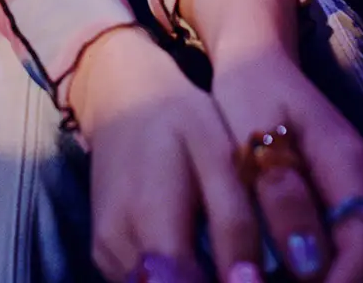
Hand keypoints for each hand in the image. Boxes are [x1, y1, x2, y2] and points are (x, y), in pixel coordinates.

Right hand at [70, 26, 264, 282]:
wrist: (122, 97)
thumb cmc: (179, 119)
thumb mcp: (219, 159)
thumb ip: (233, 224)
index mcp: (148, 221)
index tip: (258, 281)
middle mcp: (117, 248)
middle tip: (254, 273)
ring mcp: (106, 255)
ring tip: (236, 269)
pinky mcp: (105, 257)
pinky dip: (179, 281)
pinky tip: (205, 265)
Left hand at [212, 49, 362, 282]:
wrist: (259, 60)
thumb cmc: (250, 93)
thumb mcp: (254, 139)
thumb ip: (282, 198)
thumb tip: (310, 265)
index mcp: (349, 165)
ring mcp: (362, 185)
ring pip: (353, 252)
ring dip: (321, 276)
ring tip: (266, 279)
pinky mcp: (345, 192)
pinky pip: (340, 239)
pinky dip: (313, 262)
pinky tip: (276, 271)